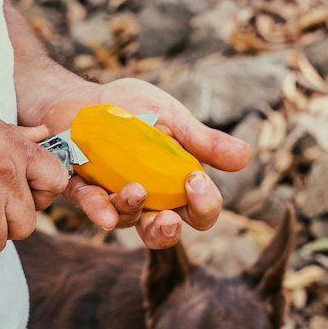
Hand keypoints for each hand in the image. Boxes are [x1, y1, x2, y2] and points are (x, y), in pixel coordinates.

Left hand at [47, 78, 250, 249]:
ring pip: (126, 221)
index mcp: (176, 183)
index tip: (196, 180)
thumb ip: (203, 141)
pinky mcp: (81, 190)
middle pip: (162, 231)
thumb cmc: (132, 108)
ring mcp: (113, 197)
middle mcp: (147, 198)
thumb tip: (245, 156)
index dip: (204, 205)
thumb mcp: (172, 117)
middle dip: (166, 232)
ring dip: (131, 210)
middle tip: (168, 220)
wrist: (82, 96)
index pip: (200, 210)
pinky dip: (97, 209)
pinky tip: (103, 212)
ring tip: (135, 191)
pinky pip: (90, 205)